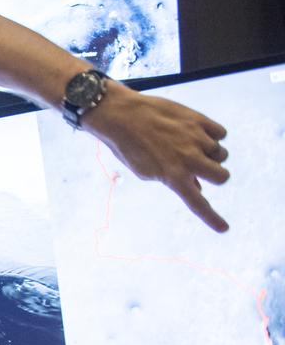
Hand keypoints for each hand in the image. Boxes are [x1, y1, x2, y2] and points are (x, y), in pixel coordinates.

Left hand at [83, 84, 230, 231]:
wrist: (122, 115)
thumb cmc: (130, 146)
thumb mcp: (147, 171)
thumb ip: (173, 181)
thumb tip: (196, 188)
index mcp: (173, 176)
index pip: (197, 203)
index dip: (211, 218)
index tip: (223, 229)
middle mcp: (188, 158)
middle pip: (222, 176)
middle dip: (215, 174)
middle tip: (201, 168)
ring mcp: (196, 138)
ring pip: (221, 153)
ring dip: (211, 153)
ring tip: (190, 145)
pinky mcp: (199, 120)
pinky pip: (221, 133)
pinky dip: (213, 135)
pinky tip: (196, 132)